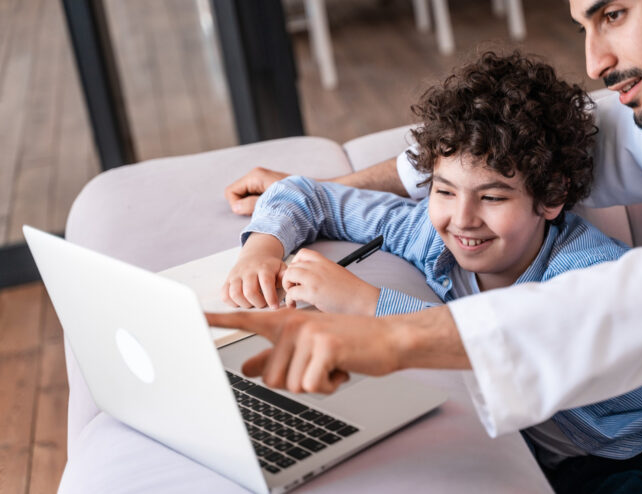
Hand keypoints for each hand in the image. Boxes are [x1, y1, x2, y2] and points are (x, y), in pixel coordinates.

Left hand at [206, 309, 402, 392]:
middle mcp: (292, 323)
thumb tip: (245, 369)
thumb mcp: (308, 346)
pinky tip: (342, 369)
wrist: (388, 338)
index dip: (217, 320)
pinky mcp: (325, 346)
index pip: (244, 320)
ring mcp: (308, 332)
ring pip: (290, 384)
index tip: (193, 315)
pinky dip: (329, 386)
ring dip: (315, 384)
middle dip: (296, 382)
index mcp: (284, 321)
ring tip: (332, 364)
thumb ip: (275, 356)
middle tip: (320, 365)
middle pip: (269, 377)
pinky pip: (311, 385)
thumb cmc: (347, 344)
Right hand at [222, 234, 286, 308]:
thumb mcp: (282, 269)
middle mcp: (248, 270)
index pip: (266, 283)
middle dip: (258, 303)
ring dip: (245, 304)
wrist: (255, 255)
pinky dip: (232, 303)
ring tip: (252, 304)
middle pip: (249, 291)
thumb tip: (290, 292)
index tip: (275, 307)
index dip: (270, 297)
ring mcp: (236, 275)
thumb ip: (286, 280)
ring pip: (235, 294)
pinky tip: (242, 302)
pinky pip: (224, 295)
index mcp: (264, 267)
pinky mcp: (227, 280)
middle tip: (263, 304)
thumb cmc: (271, 267)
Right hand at [225, 167, 288, 215]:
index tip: (250, 213)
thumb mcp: (269, 203)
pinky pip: (256, 196)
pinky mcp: (270, 185)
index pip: (231, 191)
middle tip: (260, 212)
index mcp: (255, 176)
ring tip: (268, 210)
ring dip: (253, 206)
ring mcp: (263, 179)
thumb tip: (236, 207)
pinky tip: (272, 207)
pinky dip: (260, 203)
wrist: (315, 196)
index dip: (236, 205)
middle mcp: (257, 175)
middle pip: (238, 193)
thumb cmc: (294, 198)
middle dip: (244, 205)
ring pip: (247, 196)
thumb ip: (251, 205)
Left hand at [282, 249, 379, 314]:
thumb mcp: (337, 272)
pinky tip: (294, 305)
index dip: (295, 264)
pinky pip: (291, 292)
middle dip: (289, 278)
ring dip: (287, 286)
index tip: (298, 275)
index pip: (302, 254)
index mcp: (324, 262)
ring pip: (288, 275)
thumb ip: (323, 271)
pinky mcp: (312, 292)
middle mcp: (317, 267)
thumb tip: (312, 278)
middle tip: (293, 288)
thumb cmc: (352, 290)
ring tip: (292, 296)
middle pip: (292, 266)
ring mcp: (314, 279)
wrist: (362, 299)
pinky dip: (289, 300)